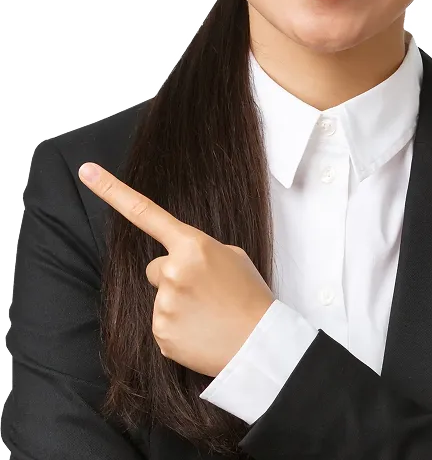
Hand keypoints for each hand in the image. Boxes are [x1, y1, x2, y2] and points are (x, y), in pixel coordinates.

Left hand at [78, 162, 275, 377]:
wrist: (261, 343)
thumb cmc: (250, 296)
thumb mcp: (232, 257)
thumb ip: (199, 250)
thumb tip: (180, 257)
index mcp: (192, 245)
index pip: (146, 213)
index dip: (113, 191)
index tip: (87, 172)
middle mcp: (172, 271)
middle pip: (155, 269)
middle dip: (174, 277)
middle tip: (206, 293)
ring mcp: (163, 304)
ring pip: (159, 298)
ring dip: (178, 304)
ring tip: (209, 315)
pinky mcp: (161, 334)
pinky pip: (162, 325)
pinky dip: (178, 329)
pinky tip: (201, 332)